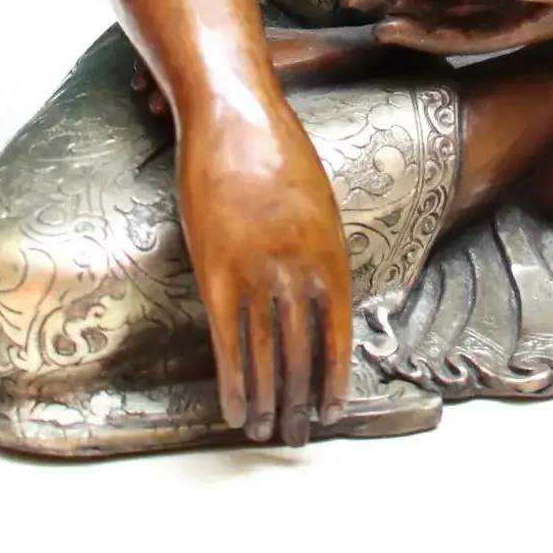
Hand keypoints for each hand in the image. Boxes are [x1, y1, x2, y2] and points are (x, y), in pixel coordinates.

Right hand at [176, 93, 350, 445]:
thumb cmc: (276, 149)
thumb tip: (320, 292)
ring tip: (266, 432)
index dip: (333, 376)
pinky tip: (234, 409)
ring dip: (266, 401)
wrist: (234, 117)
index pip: (338, 331)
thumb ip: (319, 249)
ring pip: (265, 355)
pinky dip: (233, 381)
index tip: (331, 407)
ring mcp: (255, 273)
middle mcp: (297, 270)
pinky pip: (227, 341)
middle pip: (302, 352)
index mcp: (329, 251)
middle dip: (300, 399)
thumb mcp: (317, 200)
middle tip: (297, 434)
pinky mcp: (214, 273)